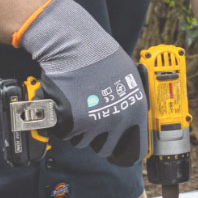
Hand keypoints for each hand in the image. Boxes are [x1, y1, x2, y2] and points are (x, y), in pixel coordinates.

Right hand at [18, 0, 146, 165]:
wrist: (75, 46)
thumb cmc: (100, 57)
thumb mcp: (129, 79)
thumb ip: (130, 103)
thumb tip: (130, 121)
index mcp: (136, 112)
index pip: (135, 148)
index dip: (124, 150)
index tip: (117, 151)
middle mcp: (118, 121)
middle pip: (104, 149)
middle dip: (95, 138)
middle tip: (88, 120)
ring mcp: (95, 123)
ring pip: (81, 141)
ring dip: (76, 128)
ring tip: (76, 104)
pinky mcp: (73, 122)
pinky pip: (64, 133)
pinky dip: (60, 122)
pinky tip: (65, 103)